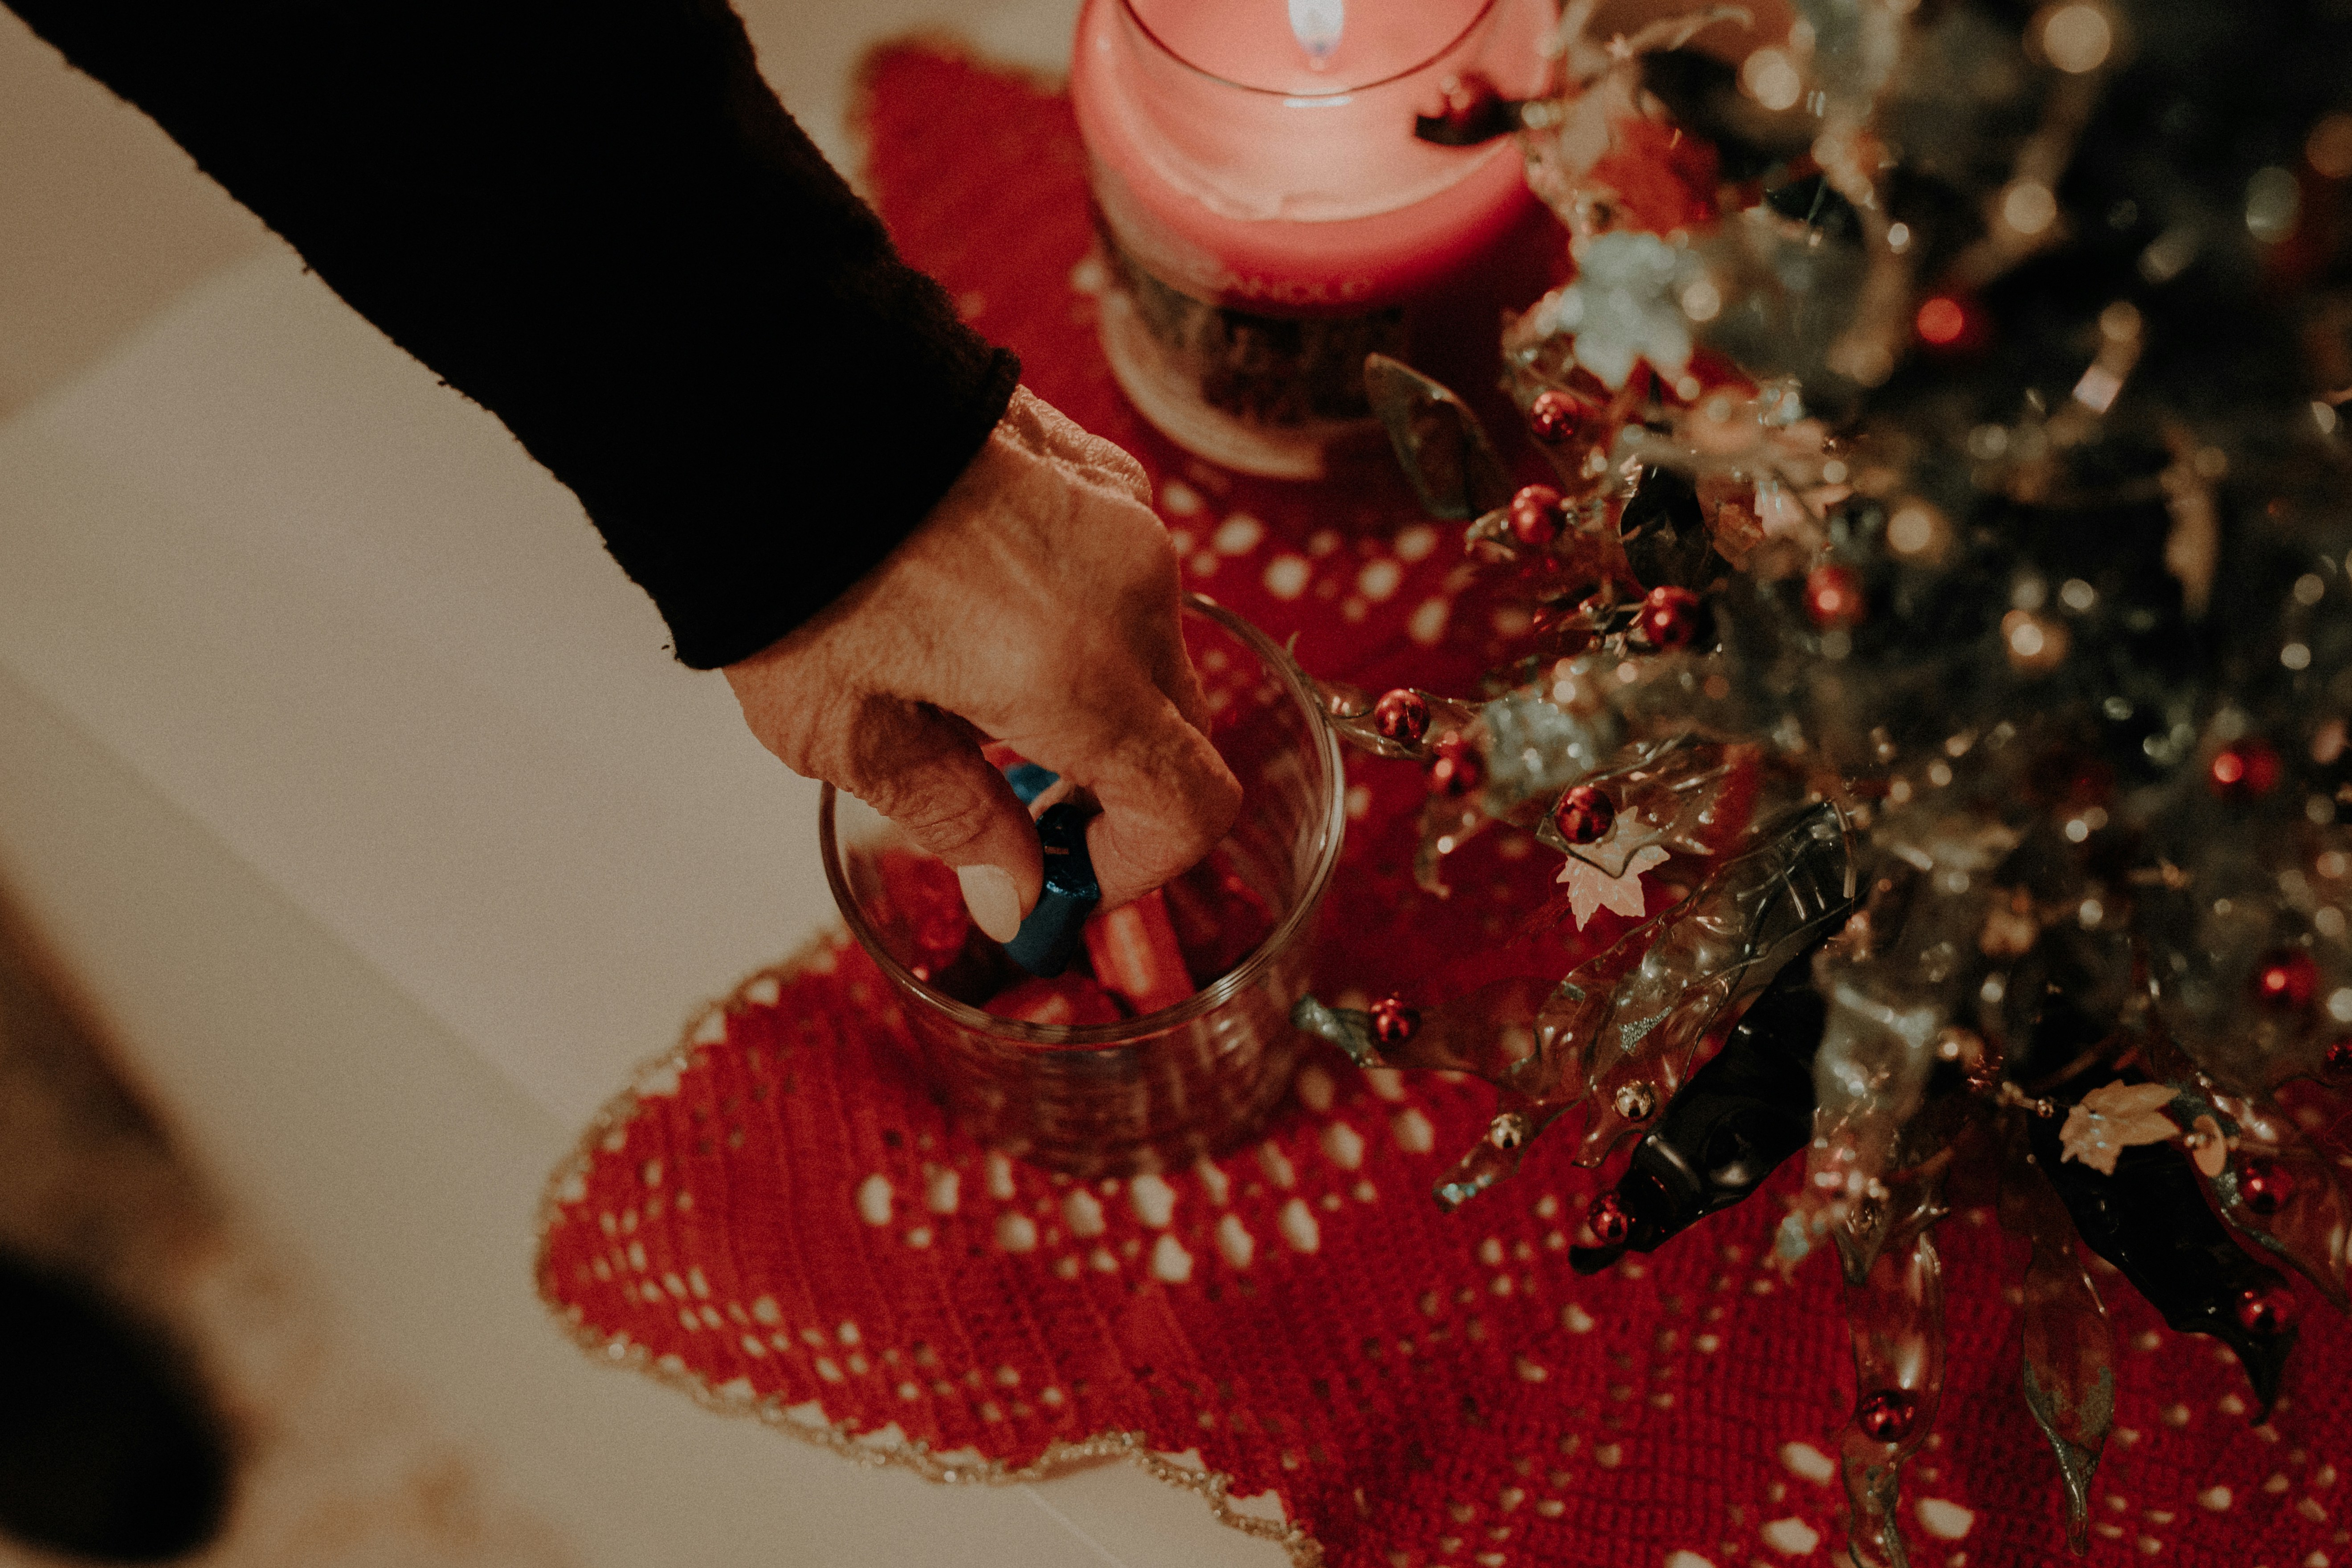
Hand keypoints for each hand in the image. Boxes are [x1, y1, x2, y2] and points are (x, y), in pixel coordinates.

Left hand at [725, 387, 1242, 939]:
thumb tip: (1018, 894)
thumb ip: (957, 821)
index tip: (1072, 872)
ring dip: (1099, 699)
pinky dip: (1086, 622)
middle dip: (1117, 786)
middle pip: (1181, 733)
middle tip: (1022, 800)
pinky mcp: (1105, 470)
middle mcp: (1128, 594)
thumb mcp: (848, 733)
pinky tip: (991, 611)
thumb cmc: (792, 571)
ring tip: (983, 691)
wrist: (768, 401)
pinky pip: (1129, 578)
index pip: (1192, 805)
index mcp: (1075, 675)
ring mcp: (1126, 520)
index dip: (1144, 864)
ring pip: (1156, 653)